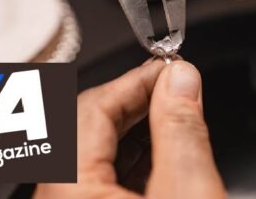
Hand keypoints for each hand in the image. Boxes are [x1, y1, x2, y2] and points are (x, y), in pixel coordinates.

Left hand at [34, 60, 225, 198]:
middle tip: (175, 87)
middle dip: (135, 103)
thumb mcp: (188, 194)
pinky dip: (131, 163)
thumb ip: (182, 129)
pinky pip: (97, 184)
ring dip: (135, 131)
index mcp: (67, 191)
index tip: (171, 68)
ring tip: (174, 118)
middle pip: (85, 129)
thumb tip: (180, 80)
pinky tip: (162, 158)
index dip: (136, 80)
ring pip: (91, 156)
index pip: (90, 108)